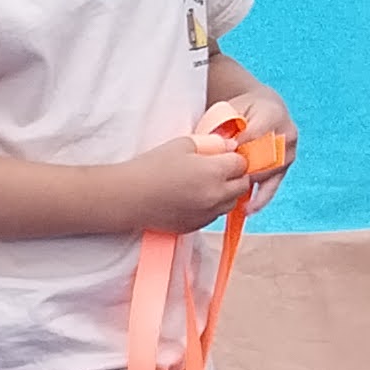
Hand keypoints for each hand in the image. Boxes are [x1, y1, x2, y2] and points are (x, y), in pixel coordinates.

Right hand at [115, 134, 258, 231]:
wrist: (127, 197)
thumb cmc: (151, 167)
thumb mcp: (182, 145)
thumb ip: (211, 144)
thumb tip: (230, 147)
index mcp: (214, 172)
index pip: (242, 164)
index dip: (234, 158)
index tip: (222, 156)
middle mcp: (215, 195)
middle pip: (242, 185)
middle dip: (235, 176)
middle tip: (218, 169)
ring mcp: (206, 214)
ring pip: (231, 203)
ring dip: (226, 193)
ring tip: (206, 184)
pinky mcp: (195, 226)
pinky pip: (214, 215)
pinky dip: (211, 207)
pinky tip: (193, 198)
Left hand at [219, 84, 297, 209]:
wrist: (262, 108)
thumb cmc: (241, 110)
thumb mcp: (229, 110)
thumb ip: (222, 126)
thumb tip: (215, 146)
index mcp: (272, 114)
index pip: (253, 136)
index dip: (237, 150)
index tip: (221, 162)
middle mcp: (286, 133)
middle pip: (263, 158)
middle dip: (243, 172)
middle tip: (223, 186)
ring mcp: (289, 150)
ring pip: (269, 173)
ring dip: (249, 187)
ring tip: (230, 202)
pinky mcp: (287, 164)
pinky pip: (274, 183)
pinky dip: (261, 197)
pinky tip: (249, 209)